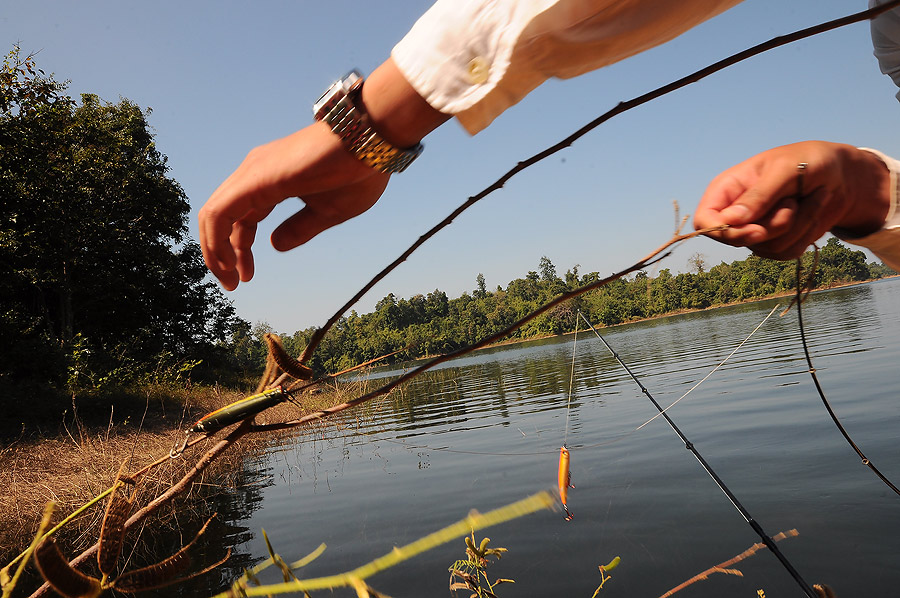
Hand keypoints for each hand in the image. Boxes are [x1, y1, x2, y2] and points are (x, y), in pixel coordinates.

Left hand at [199, 58, 449, 289]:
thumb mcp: (327, 213)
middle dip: (219, 254)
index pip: (239, 220)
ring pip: (213, 216)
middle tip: (231, 284)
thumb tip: (274, 245)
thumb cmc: (357, 171)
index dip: (238, 251)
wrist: (370, 141)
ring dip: (214, 251)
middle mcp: (254, 173)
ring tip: (228, 279)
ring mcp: (252, 173)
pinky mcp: (255, 178)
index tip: (247, 276)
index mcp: (269, 181)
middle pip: (220, 218)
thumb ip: (299, 230)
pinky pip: (220, 213)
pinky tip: (228, 263)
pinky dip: (217, 241)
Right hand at [694, 141, 890, 259]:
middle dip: (772, 226)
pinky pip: (785, 253)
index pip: (705, 221)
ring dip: (797, 226)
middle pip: (737, 240)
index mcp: (726, 190)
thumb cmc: (809, 161)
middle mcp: (736, 213)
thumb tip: (731, 221)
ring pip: (766, 249)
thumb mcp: (785, 169)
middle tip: (792, 202)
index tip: (756, 230)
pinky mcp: (777, 243)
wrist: (840, 174)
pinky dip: (806, 234)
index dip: (724, 232)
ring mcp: (755, 230)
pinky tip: (814, 210)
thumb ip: (758, 195)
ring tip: (811, 198)